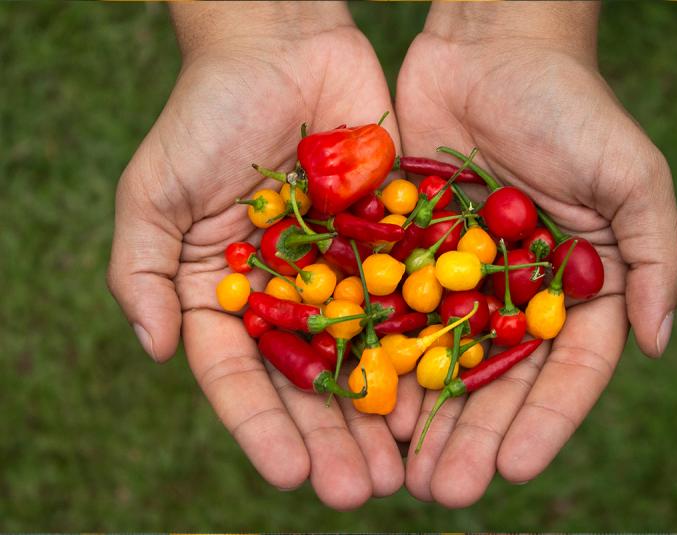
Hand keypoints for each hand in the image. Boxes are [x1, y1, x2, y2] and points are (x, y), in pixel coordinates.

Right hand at [106, 3, 403, 509]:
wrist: (283, 47)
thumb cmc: (209, 114)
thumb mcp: (153, 193)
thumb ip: (141, 272)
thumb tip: (153, 350)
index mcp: (226, 293)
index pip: (239, 374)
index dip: (261, 427)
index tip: (288, 473)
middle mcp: (287, 295)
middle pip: (308, 380)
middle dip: (330, 437)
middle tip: (359, 489)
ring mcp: (343, 273)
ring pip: (364, 355)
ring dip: (381, 414)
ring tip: (402, 466)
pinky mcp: (391, 244)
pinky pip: (408, 304)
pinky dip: (421, 348)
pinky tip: (439, 393)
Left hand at [395, 2, 676, 506]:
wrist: (491, 47)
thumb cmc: (570, 105)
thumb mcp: (633, 174)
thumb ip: (657, 255)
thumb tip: (657, 340)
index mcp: (575, 286)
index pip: (566, 369)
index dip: (544, 421)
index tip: (515, 466)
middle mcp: (516, 292)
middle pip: (496, 379)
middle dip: (474, 436)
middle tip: (448, 491)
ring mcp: (459, 276)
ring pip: (440, 360)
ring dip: (423, 419)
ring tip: (401, 473)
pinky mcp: (409, 251)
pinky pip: (393, 313)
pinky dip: (380, 358)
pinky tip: (363, 403)